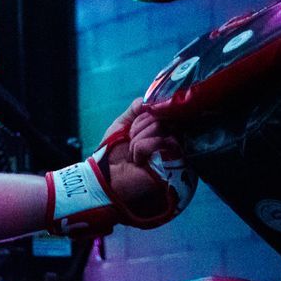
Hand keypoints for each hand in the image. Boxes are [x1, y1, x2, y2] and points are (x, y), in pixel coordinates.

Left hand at [45, 99, 195, 237]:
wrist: (104, 179)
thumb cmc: (112, 154)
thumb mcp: (122, 126)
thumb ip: (135, 111)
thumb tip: (145, 100)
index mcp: (161, 132)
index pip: (161, 110)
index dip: (144, 116)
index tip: (131, 129)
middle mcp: (172, 141)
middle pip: (161, 117)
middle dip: (138, 128)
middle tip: (130, 144)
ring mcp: (176, 154)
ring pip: (160, 127)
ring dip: (137, 140)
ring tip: (132, 155)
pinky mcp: (175, 166)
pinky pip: (161, 142)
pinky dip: (142, 148)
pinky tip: (137, 161)